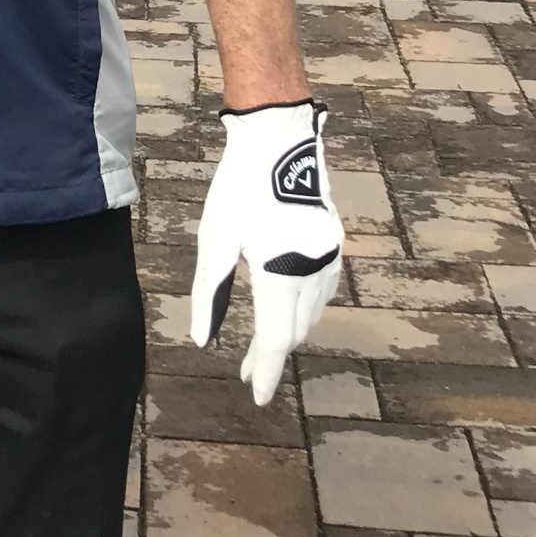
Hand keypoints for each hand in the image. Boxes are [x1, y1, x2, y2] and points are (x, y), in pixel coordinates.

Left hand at [189, 100, 342, 403]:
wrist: (280, 138)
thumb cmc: (240, 187)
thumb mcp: (216, 239)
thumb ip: (211, 291)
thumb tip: (203, 338)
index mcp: (281, 273)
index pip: (277, 340)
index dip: (267, 371)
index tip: (258, 398)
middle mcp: (313, 270)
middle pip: (295, 330)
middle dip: (272, 353)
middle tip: (249, 370)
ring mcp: (328, 256)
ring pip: (311, 312)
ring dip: (289, 331)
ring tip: (264, 344)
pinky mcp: (332, 241)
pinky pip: (320, 289)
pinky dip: (303, 306)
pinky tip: (286, 305)